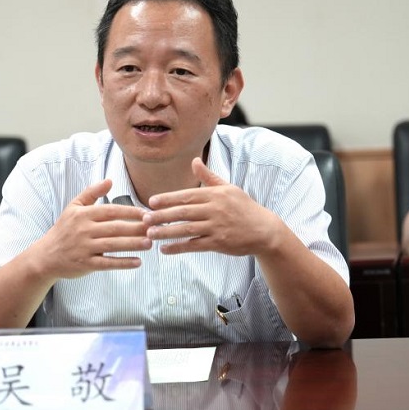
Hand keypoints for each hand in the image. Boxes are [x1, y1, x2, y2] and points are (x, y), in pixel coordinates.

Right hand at [35, 179, 150, 277]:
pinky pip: (107, 263)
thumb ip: (91, 193)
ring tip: (150, 243)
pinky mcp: (85, 264)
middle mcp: (84, 230)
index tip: (147, 214)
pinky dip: (123, 263)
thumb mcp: (73, 207)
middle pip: (115, 228)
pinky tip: (138, 262)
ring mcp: (84, 248)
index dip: (131, 212)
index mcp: (83, 214)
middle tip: (155, 229)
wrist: (45, 256)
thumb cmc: (64, 229)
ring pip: (113, 245)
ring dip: (133, 244)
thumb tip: (110, 180)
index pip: (111, 211)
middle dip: (137, 228)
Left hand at [143, 157, 279, 254]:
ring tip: (150, 234)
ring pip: (186, 229)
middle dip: (161, 215)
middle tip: (144, 219)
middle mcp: (215, 209)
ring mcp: (217, 226)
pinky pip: (194, 245)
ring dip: (166, 232)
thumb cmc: (244, 208)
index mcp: (215, 194)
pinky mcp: (219, 243)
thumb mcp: (229, 188)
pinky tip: (165, 249)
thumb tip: (194, 160)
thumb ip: (208, 177)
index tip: (151, 202)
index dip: (167, 199)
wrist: (264, 230)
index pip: (186, 195)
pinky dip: (178, 248)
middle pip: (183, 212)